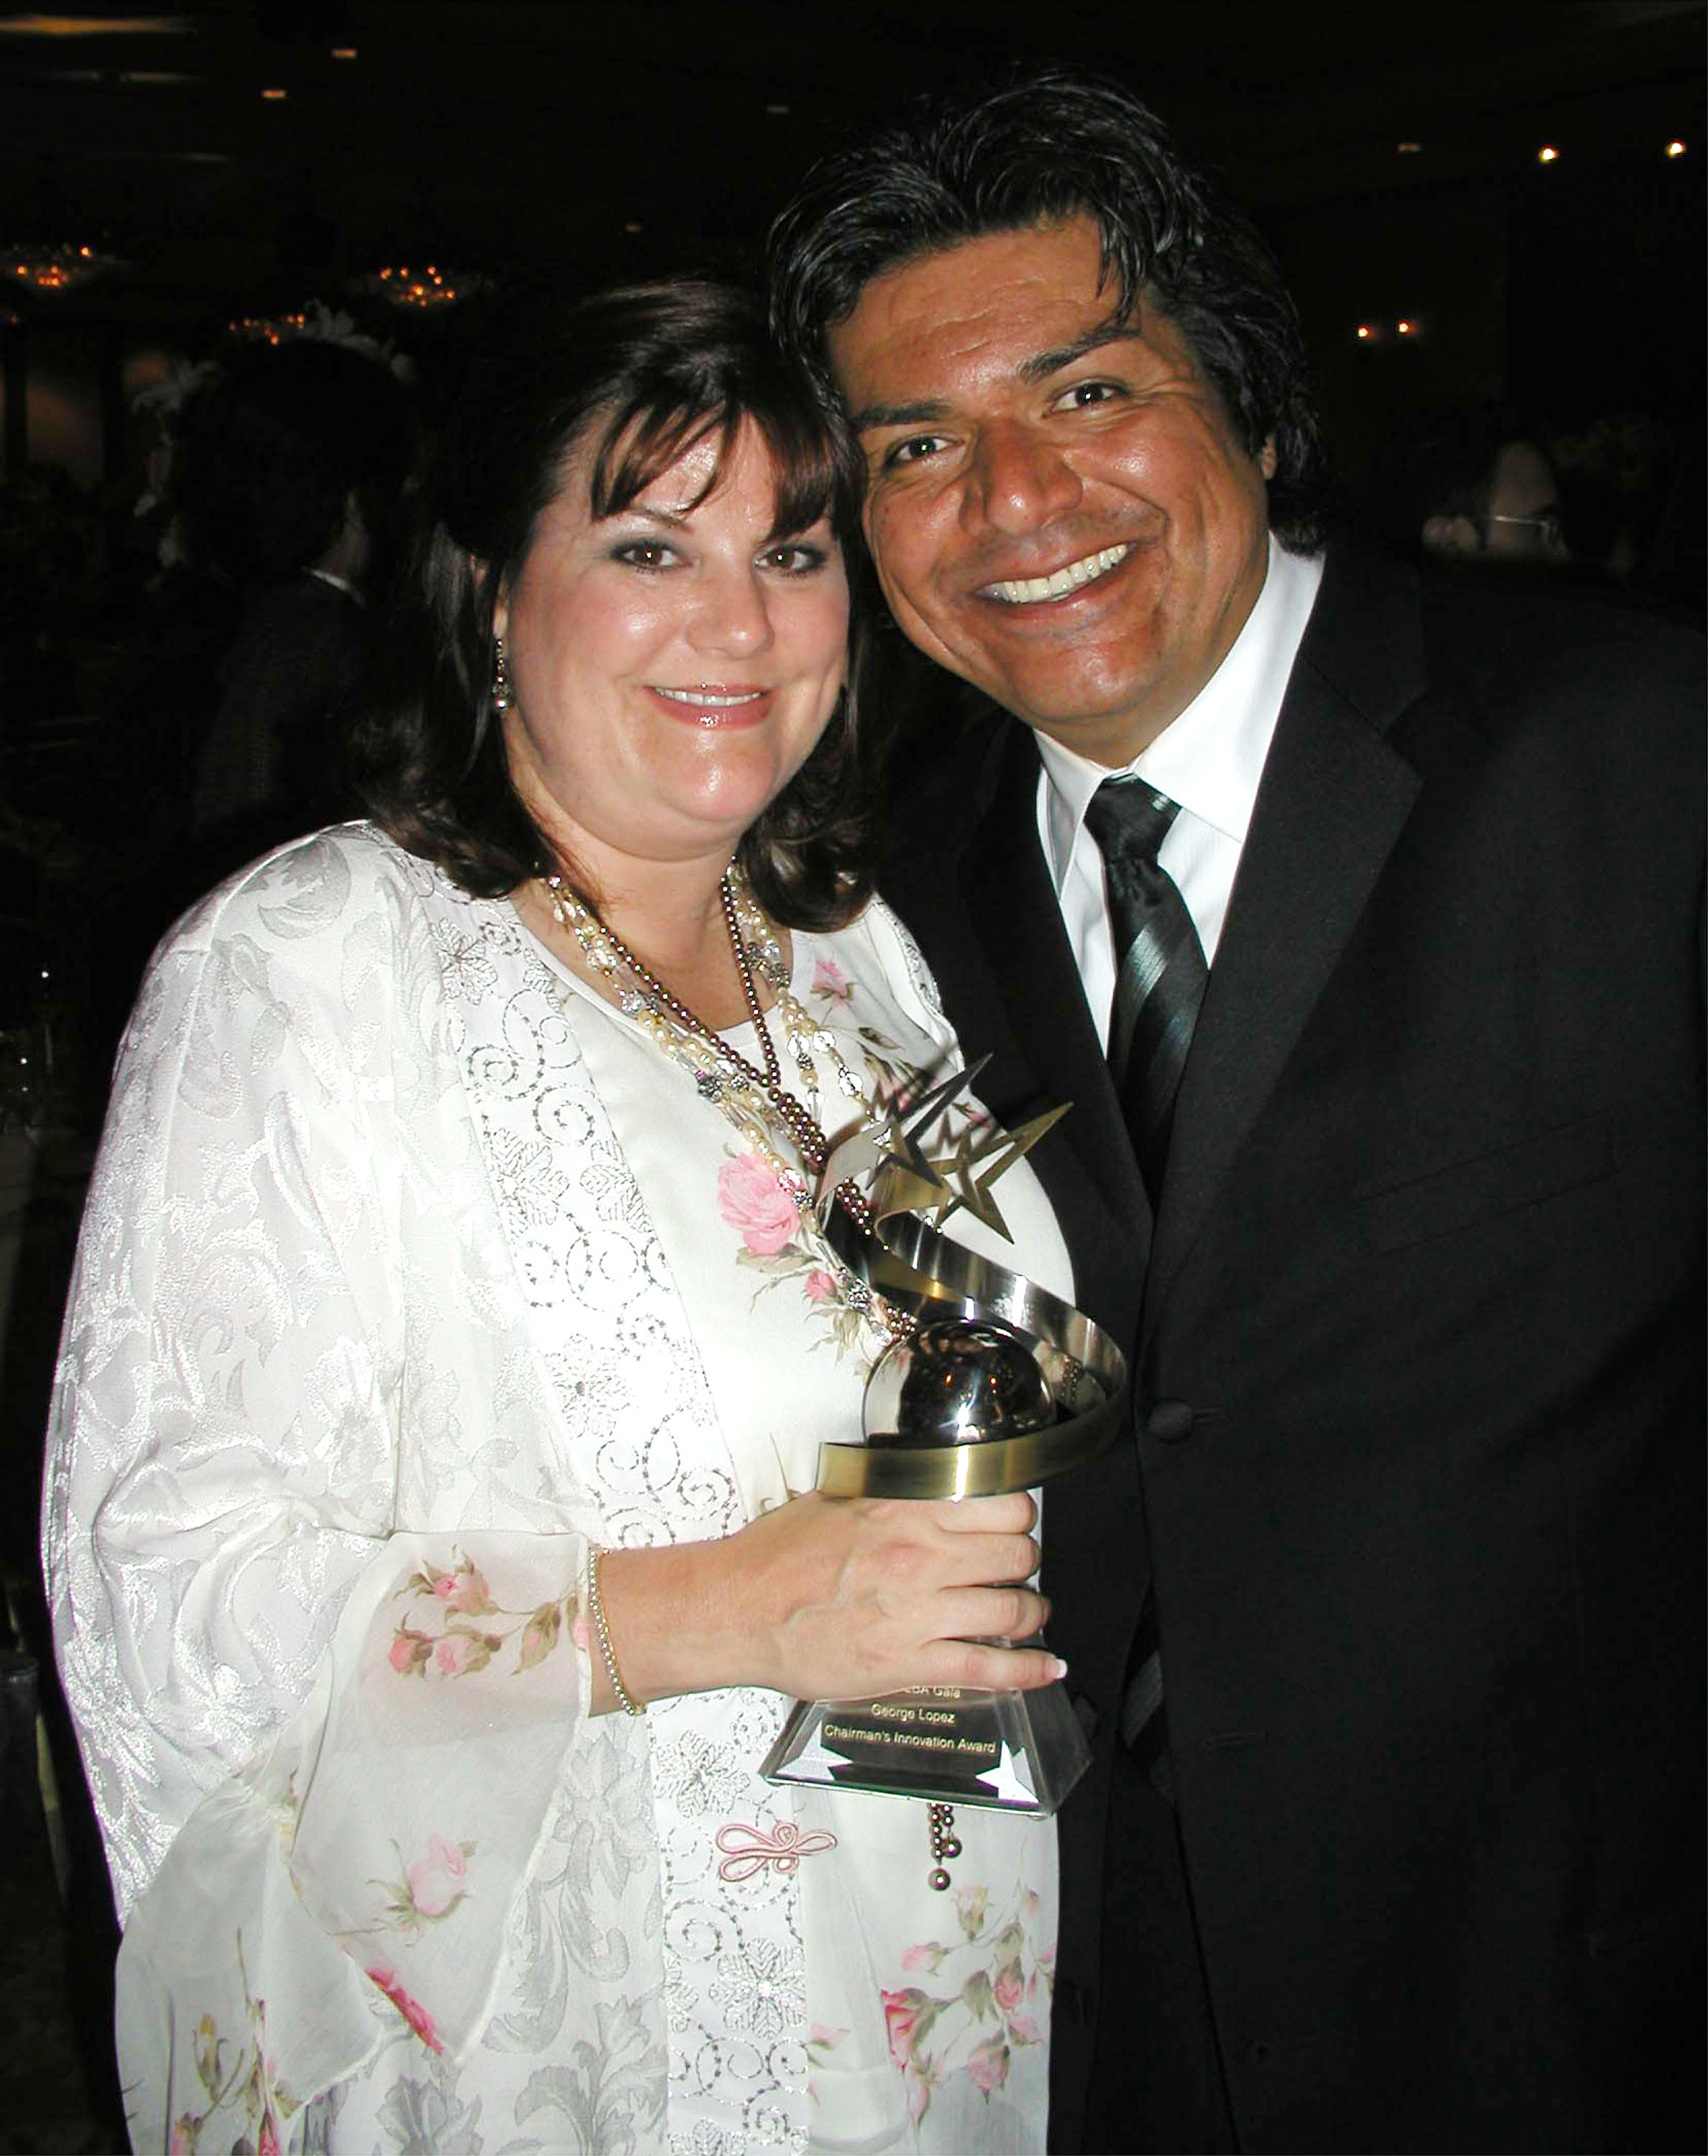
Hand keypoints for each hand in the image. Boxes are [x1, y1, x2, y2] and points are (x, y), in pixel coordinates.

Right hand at [601, 1490, 1061, 1708]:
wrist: (739, 1609)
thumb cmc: (778, 1555)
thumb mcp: (839, 1498)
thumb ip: (891, 1492)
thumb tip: (925, 1482)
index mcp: (906, 1509)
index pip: (1001, 1504)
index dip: (1017, 1517)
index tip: (1014, 1525)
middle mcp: (921, 1556)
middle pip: (1016, 1555)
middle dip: (1025, 1563)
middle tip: (1018, 1570)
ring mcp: (918, 1612)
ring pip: (1011, 1609)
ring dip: (1031, 1613)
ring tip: (1030, 1615)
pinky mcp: (908, 1662)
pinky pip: (987, 1667)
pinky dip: (1027, 1670)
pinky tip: (1048, 1668)